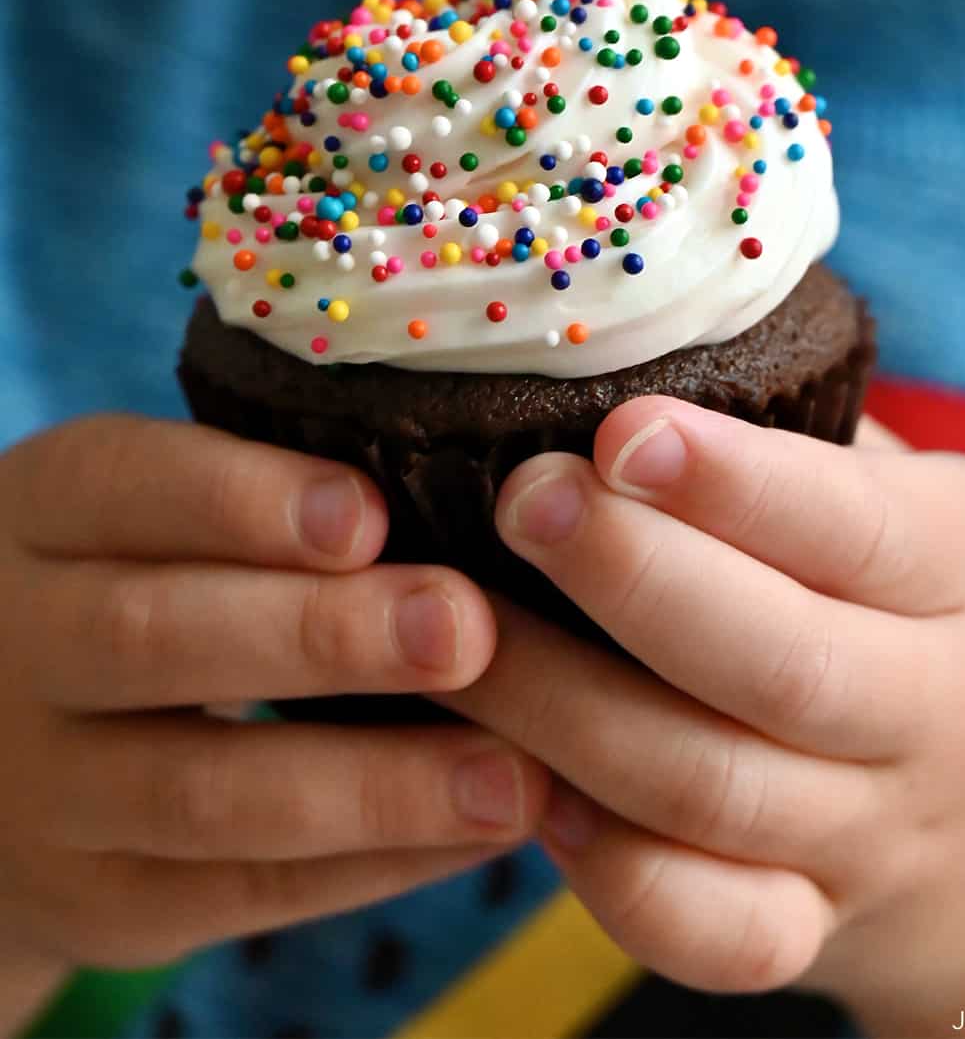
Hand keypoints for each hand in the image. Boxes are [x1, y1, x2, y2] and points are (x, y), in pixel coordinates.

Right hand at [0, 415, 548, 973]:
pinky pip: (243, 890)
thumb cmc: (142, 578)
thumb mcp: (149, 510)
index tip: (369, 515)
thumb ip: (262, 488)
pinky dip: (376, 863)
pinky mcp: (105, 899)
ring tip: (510, 772)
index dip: (245, 502)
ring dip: (374, 784)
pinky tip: (484, 827)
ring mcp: (49, 790)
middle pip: (154, 639)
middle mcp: (22, 647)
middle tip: (463, 628)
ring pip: (203, 794)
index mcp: (43, 512)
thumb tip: (464, 471)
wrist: (6, 752)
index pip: (126, 488)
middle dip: (321, 636)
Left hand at [436, 398, 964, 1026]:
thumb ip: (806, 437)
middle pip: (779, 666)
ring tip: (458, 636)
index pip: (852, 524)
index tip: (617, 433)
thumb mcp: (925, 501)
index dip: (729, 483)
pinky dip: (613, 873)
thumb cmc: (939, 606)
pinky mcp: (821, 931)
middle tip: (519, 504)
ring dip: (566, 714)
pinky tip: (531, 790)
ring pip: (711, 793)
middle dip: (631, 580)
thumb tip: (620, 336)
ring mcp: (879, 835)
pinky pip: (713, 931)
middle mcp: (937, 708)